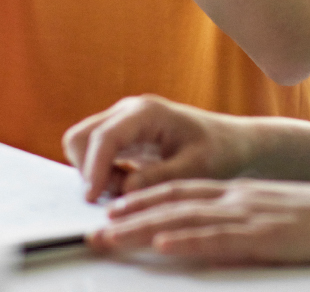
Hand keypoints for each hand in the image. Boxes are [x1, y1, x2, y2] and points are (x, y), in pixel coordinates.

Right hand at [64, 95, 253, 201]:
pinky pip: (95, 154)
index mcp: (146, 112)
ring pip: (83, 145)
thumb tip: (124, 190)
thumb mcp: (196, 168)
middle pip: (81, 137)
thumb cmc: (218, 151)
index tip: (92, 198)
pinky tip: (132, 182)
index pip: (105, 136)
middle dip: (91, 170)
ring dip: (98, 173)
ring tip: (133, 186)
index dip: (94, 168)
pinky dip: (104, 173)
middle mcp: (127, 111)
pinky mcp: (120, 135)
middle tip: (121, 193)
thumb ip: (159, 178)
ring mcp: (121, 121)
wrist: (229, 141)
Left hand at [89, 178, 309, 265]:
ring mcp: (250, 215)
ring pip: (186, 218)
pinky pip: (220, 238)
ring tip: (113, 237)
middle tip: (95, 230)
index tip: (112, 211)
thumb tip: (206, 241)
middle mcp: (236, 198)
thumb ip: (239, 226)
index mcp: (237, 193)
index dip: (142, 199)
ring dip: (144, 228)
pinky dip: (189, 240)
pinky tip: (165, 243)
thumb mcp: (271, 218)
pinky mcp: (266, 236)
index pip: (179, 191)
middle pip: (172, 203)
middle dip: (130, 216)